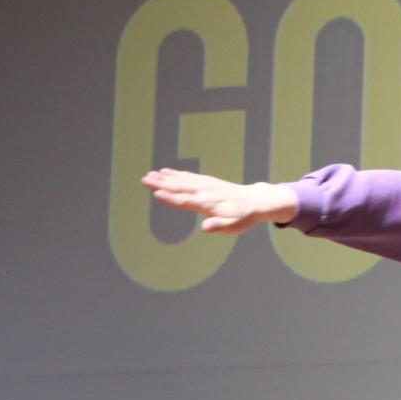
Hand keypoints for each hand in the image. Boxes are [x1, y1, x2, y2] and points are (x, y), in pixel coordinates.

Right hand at [142, 168, 297, 234]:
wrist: (256, 200)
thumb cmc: (243, 216)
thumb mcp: (234, 226)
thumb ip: (218, 226)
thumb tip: (204, 227)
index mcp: (208, 203)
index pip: (186, 200)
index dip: (171, 198)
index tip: (156, 193)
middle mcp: (205, 191)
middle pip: (180, 187)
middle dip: (162, 183)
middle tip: (144, 179)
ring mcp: (206, 185)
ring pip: (182, 180)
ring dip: (165, 177)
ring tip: (150, 174)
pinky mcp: (208, 181)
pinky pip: (189, 176)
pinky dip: (176, 174)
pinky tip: (166, 172)